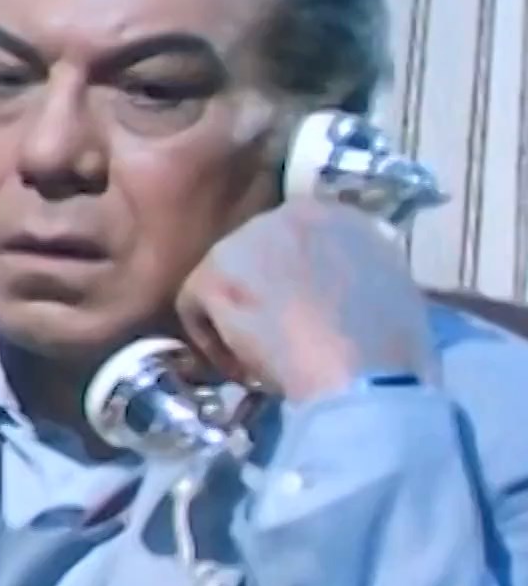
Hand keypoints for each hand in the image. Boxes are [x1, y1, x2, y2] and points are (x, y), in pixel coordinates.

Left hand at [175, 199, 436, 401]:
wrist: (361, 372)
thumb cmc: (389, 347)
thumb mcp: (389, 288)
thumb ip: (355, 269)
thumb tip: (340, 283)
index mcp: (337, 213)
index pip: (293, 239)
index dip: (289, 279)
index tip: (300, 311)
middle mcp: (288, 214)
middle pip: (251, 255)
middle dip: (257, 293)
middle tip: (273, 334)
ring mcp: (246, 240)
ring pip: (222, 281)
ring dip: (235, 318)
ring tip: (260, 355)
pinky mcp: (214, 274)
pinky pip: (194, 307)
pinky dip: (212, 341)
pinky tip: (243, 364)